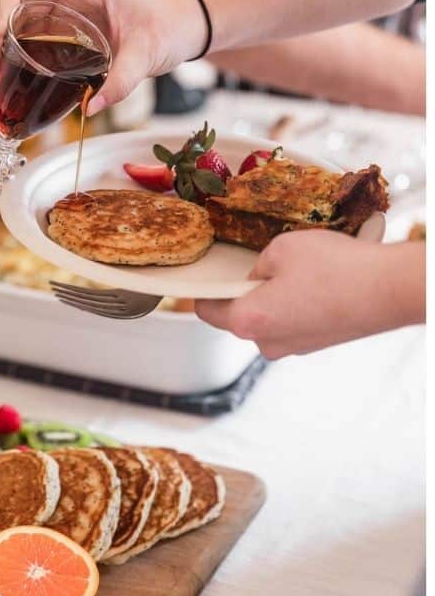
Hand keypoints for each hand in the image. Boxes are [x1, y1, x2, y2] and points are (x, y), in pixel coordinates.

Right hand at [0, 0, 207, 114]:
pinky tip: (11, 72)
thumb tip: (91, 109)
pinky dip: (18, 49)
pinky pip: (34, 32)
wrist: (186, 27)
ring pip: (21, 16)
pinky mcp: (70, 28)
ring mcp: (68, 9)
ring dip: (1, 40)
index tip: (3, 28)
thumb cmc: (171, 27)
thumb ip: (121, 81)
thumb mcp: (148, 54)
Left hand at [195, 232, 422, 358]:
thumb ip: (257, 265)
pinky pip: (292, 322)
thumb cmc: (336, 269)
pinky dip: (296, 306)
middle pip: (238, 316)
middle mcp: (267, 343)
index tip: (209, 277)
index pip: (206, 310)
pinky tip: (314, 285)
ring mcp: (294, 347)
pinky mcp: (316, 343)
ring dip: (272, 299)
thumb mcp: (281, 248)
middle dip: (244, 292)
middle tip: (260, 267)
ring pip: (267, 320)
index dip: (206, 290)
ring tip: (296, 274)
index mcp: (248, 321)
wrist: (389, 289)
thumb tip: (257, 276)